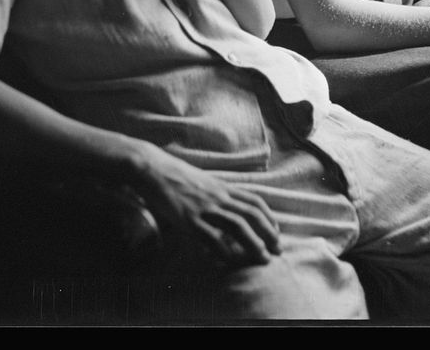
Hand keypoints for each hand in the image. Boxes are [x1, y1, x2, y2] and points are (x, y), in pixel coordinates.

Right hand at [132, 145, 280, 268]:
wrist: (152, 168)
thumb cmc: (175, 175)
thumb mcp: (202, 181)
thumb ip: (216, 193)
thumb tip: (226, 207)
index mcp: (222, 187)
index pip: (254, 201)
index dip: (269, 217)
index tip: (275, 232)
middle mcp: (218, 196)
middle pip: (251, 214)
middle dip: (268, 233)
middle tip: (277, 250)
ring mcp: (204, 207)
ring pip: (237, 226)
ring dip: (253, 243)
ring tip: (263, 258)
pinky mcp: (188, 219)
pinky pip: (211, 237)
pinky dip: (223, 251)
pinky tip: (230, 261)